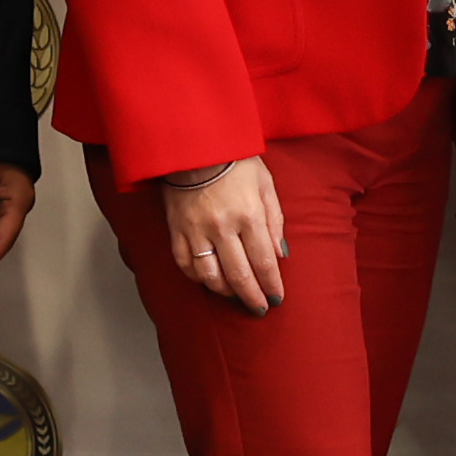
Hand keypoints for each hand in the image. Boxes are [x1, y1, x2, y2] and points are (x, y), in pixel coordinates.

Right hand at [162, 157, 288, 311]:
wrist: (193, 146)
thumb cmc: (235, 162)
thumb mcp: (265, 184)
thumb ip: (275, 220)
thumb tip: (280, 254)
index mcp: (248, 215)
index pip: (263, 261)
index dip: (271, 284)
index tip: (276, 299)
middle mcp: (222, 227)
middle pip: (239, 274)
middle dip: (252, 297)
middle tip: (259, 309)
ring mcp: (195, 231)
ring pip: (210, 275)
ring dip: (225, 292)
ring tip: (236, 297)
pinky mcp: (175, 230)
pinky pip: (184, 264)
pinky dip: (197, 278)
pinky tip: (209, 282)